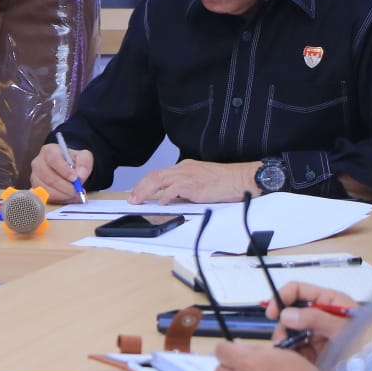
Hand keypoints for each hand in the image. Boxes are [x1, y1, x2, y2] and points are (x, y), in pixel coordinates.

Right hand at [30, 141, 92, 202]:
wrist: (67, 169)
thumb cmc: (72, 161)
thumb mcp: (83, 156)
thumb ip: (84, 162)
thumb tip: (81, 174)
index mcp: (48, 151)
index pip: (53, 159)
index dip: (64, 170)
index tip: (75, 178)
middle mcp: (38, 163)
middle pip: (49, 177)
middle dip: (65, 186)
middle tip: (77, 190)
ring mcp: (35, 176)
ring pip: (47, 189)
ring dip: (63, 194)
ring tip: (75, 194)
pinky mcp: (36, 188)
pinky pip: (46, 197)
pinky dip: (60, 199)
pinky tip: (68, 196)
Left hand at [127, 159, 256, 202]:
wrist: (239, 179)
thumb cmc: (224, 181)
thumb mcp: (200, 181)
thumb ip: (186, 187)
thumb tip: (172, 199)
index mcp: (184, 167)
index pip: (159, 173)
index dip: (145, 183)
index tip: (137, 191)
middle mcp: (183, 169)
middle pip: (155, 175)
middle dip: (140, 187)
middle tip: (132, 198)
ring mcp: (188, 176)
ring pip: (160, 180)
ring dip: (146, 191)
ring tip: (138, 200)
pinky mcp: (194, 185)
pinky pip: (175, 189)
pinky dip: (165, 196)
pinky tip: (160, 203)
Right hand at [267, 282, 358, 362]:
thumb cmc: (370, 345)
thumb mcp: (342, 329)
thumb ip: (316, 318)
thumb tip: (287, 314)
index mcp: (330, 302)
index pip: (298, 290)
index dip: (282, 297)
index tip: (272, 312)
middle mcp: (321, 315)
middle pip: (290, 311)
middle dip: (282, 323)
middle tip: (281, 339)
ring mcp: (317, 334)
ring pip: (289, 331)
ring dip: (284, 340)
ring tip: (288, 352)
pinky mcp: (314, 352)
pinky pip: (294, 348)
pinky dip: (289, 353)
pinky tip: (292, 360)